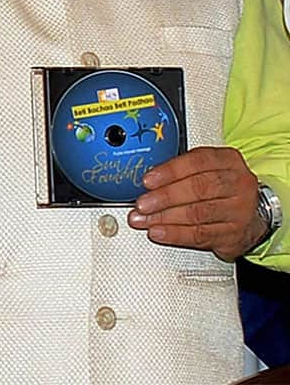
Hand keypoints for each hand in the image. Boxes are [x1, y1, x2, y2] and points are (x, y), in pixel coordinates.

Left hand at [127, 146, 263, 260]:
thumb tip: (147, 180)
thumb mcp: (209, 167)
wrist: (253, 213)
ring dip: (165, 218)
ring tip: (143, 219)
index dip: (169, 171)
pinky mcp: (235, 235)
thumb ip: (182, 168)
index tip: (147, 180)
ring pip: (197, 214)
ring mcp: (239, 211)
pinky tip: (159, 232)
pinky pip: (201, 236)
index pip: (197, 162)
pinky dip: (175, 235)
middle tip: (142, 203)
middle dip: (165, 197)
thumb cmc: (222, 186)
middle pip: (198, 189)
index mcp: (229, 160)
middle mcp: (238, 184)